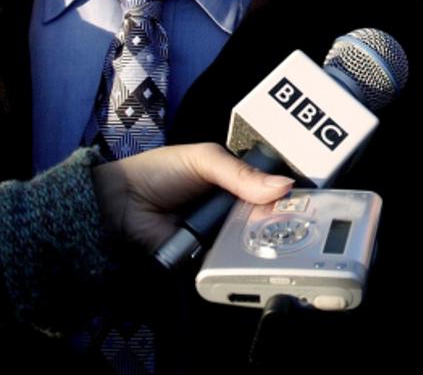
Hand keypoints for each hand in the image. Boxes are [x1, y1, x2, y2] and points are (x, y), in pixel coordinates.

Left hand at [91, 143, 293, 250]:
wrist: (117, 204)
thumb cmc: (158, 172)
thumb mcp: (204, 159)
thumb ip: (240, 172)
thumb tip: (283, 185)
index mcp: (234, 182)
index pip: (268, 192)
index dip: (285, 198)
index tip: (305, 204)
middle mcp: (229, 212)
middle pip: (263, 221)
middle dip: (275, 224)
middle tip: (293, 225)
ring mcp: (217, 238)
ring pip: (248, 245)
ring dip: (256, 244)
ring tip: (269, 242)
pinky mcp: (203, 261)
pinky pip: (225, 264)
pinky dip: (232, 263)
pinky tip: (244, 258)